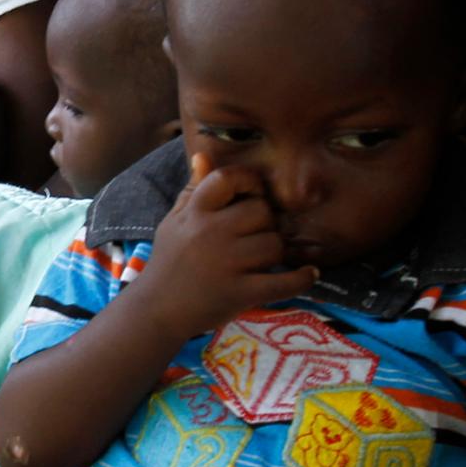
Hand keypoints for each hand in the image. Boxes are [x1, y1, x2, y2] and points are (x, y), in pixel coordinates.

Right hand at [137, 156, 316, 339]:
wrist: (156, 310)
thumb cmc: (169, 262)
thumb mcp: (174, 222)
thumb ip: (193, 191)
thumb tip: (203, 156)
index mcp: (195, 213)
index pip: (228, 178)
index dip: (249, 180)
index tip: (253, 193)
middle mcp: (211, 233)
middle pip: (261, 211)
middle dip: (264, 222)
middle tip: (255, 236)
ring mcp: (227, 264)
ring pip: (274, 244)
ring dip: (275, 252)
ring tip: (263, 260)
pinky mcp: (240, 293)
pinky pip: (284, 282)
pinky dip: (301, 279)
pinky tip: (308, 274)